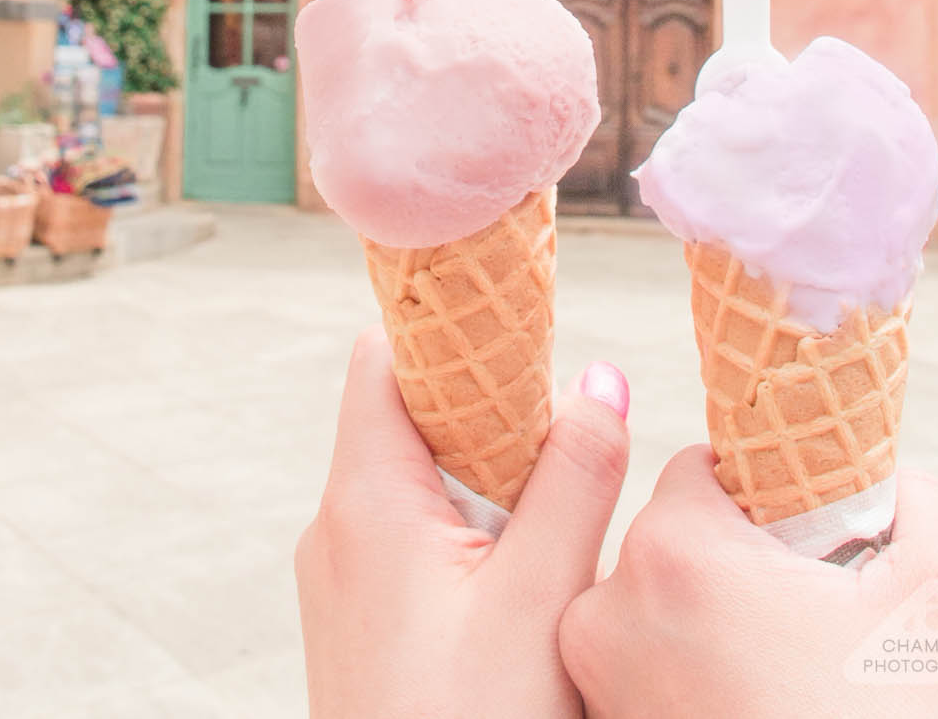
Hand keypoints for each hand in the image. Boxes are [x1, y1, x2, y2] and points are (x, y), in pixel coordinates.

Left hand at [296, 325, 630, 718]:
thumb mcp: (541, 598)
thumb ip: (572, 479)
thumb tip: (599, 380)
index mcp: (366, 500)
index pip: (385, 358)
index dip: (446, 329)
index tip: (515, 318)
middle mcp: (338, 527)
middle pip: (407, 414)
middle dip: (487, 408)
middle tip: (561, 422)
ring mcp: (344, 576)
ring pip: (416, 478)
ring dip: (485, 474)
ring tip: (554, 500)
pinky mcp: (362, 619)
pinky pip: (410, 535)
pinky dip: (467, 525)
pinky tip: (520, 566)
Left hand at [560, 446, 937, 718]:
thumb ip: (917, 506)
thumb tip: (896, 484)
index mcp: (675, 551)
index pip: (702, 470)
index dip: (762, 495)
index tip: (804, 539)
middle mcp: (610, 604)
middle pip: (674, 538)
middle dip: (735, 561)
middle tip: (800, 613)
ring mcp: (595, 674)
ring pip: (654, 603)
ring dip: (705, 618)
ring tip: (776, 666)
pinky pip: (638, 663)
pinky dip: (682, 669)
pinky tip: (744, 697)